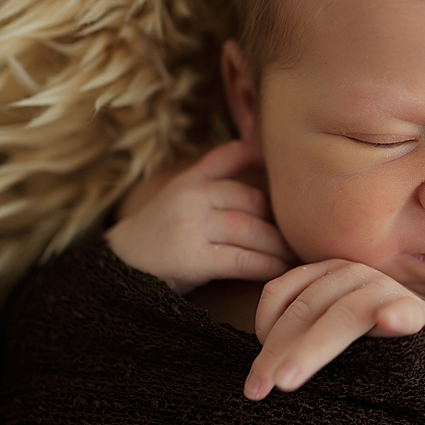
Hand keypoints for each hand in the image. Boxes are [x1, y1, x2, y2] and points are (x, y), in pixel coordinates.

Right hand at [104, 138, 291, 293]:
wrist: (120, 266)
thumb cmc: (158, 236)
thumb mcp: (176, 199)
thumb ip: (210, 188)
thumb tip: (260, 186)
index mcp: (189, 179)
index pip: (228, 157)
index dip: (257, 153)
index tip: (287, 158)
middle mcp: (192, 195)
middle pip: (250, 199)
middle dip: (280, 218)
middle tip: (304, 231)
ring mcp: (191, 224)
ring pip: (250, 229)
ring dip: (279, 245)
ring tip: (298, 255)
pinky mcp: (192, 256)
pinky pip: (241, 259)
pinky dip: (266, 265)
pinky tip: (281, 271)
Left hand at [244, 259, 424, 399]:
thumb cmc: (371, 333)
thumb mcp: (331, 324)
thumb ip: (302, 329)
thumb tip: (260, 365)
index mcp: (324, 273)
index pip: (281, 293)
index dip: (262, 329)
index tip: (256, 372)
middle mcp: (350, 273)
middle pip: (304, 310)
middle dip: (277, 353)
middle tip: (257, 389)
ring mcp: (383, 289)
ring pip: (341, 317)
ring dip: (313, 348)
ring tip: (289, 378)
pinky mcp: (416, 310)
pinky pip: (403, 312)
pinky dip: (394, 315)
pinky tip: (388, 322)